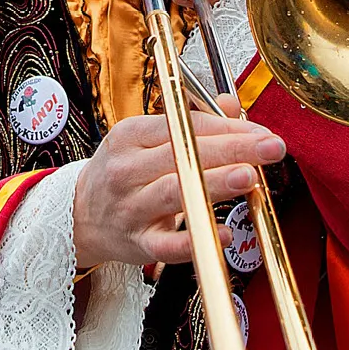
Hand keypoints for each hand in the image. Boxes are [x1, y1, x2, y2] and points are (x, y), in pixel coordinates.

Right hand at [71, 111, 283, 268]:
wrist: (78, 217)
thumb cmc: (121, 174)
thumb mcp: (145, 139)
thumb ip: (191, 121)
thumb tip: (232, 103)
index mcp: (131, 135)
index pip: (184, 125)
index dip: (227, 127)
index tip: (261, 132)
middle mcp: (128, 169)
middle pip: (183, 153)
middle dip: (232, 148)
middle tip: (270, 147)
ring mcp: (131, 207)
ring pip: (175, 191)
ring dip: (213, 184)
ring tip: (248, 177)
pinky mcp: (137, 243)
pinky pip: (167, 245)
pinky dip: (194, 241)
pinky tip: (223, 235)